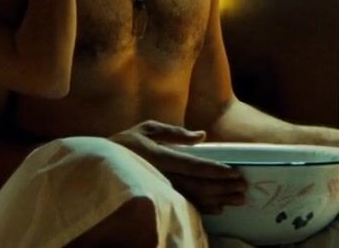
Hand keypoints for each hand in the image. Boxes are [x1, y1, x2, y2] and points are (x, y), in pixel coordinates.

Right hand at [108, 120, 247, 214]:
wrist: (96, 167)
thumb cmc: (123, 144)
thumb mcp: (146, 130)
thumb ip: (174, 133)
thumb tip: (201, 136)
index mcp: (161, 156)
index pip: (193, 164)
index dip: (214, 169)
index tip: (232, 172)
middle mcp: (162, 175)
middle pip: (198, 183)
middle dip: (222, 186)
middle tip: (242, 188)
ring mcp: (160, 190)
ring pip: (194, 197)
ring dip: (217, 199)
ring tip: (236, 199)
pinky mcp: (158, 199)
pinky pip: (184, 205)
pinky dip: (202, 207)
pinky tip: (217, 208)